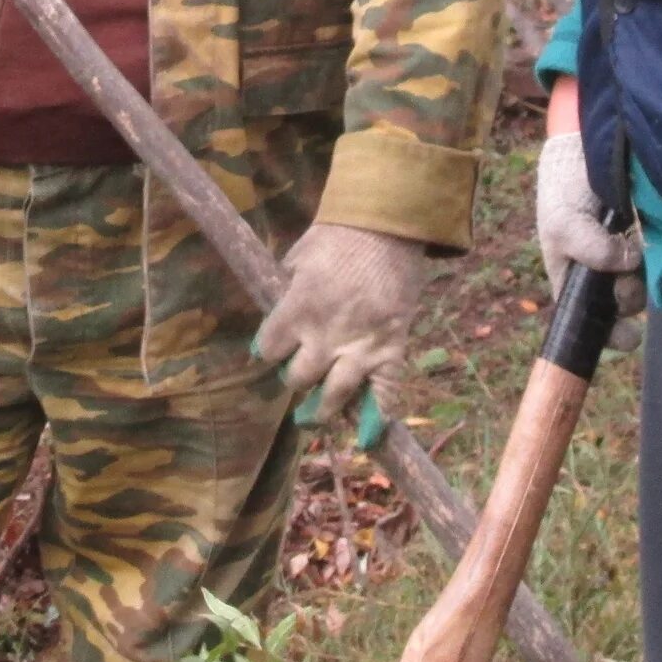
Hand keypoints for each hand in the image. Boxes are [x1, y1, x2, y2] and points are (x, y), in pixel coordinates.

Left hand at [254, 222, 429, 426]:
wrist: (386, 225)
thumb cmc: (336, 237)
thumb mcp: (296, 259)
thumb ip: (285, 293)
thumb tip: (275, 317)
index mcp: (298, 308)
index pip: (269, 350)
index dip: (268, 350)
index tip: (272, 349)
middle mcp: (326, 335)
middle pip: (298, 378)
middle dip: (294, 375)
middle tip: (298, 369)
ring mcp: (362, 346)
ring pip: (335, 396)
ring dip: (321, 409)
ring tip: (313, 415)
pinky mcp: (392, 348)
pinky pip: (386, 393)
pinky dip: (377, 417)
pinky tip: (367, 436)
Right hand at [535, 133, 646, 349]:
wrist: (582, 151)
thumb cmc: (562, 192)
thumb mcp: (564, 224)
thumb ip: (592, 250)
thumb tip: (632, 261)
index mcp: (572, 282)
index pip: (591, 322)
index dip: (609, 334)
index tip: (630, 333)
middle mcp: (601, 275)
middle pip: (622, 304)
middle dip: (629, 296)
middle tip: (627, 275)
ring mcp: (625, 257)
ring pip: (643, 282)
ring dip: (644, 274)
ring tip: (634, 245)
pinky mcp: (646, 237)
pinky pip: (658, 258)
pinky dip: (658, 253)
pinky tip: (647, 234)